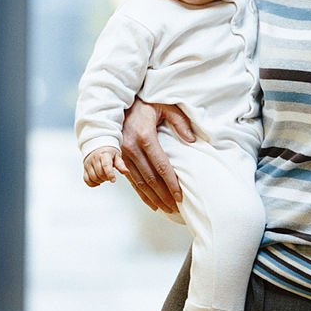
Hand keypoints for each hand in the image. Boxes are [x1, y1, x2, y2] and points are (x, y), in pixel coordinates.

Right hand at [83, 146, 125, 186]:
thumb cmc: (109, 151)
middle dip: (106, 178)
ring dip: (100, 181)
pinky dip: (92, 183)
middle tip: (110, 176)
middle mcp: (95, 158)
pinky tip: (98, 182)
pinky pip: (86, 179)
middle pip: (99, 173)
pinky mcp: (85, 168)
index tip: (113, 180)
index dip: (110, 174)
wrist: (98, 145)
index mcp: (104, 154)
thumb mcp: (117, 156)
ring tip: (105, 177)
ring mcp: (88, 163)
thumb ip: (121, 165)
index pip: (106, 165)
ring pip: (93, 177)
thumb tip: (126, 172)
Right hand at [119, 98, 192, 212]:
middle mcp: (131, 148)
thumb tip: (192, 140)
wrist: (119, 102)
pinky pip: (130, 180)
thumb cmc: (146, 104)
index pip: (161, 166)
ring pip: (139, 182)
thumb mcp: (166, 106)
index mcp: (145, 136)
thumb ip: (180, 122)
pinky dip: (141, 193)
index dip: (171, 183)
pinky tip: (150, 202)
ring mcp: (122, 155)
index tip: (180, 196)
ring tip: (166, 209)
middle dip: (163, 195)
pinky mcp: (119, 158)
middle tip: (175, 207)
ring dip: (153, 197)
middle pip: (150, 178)